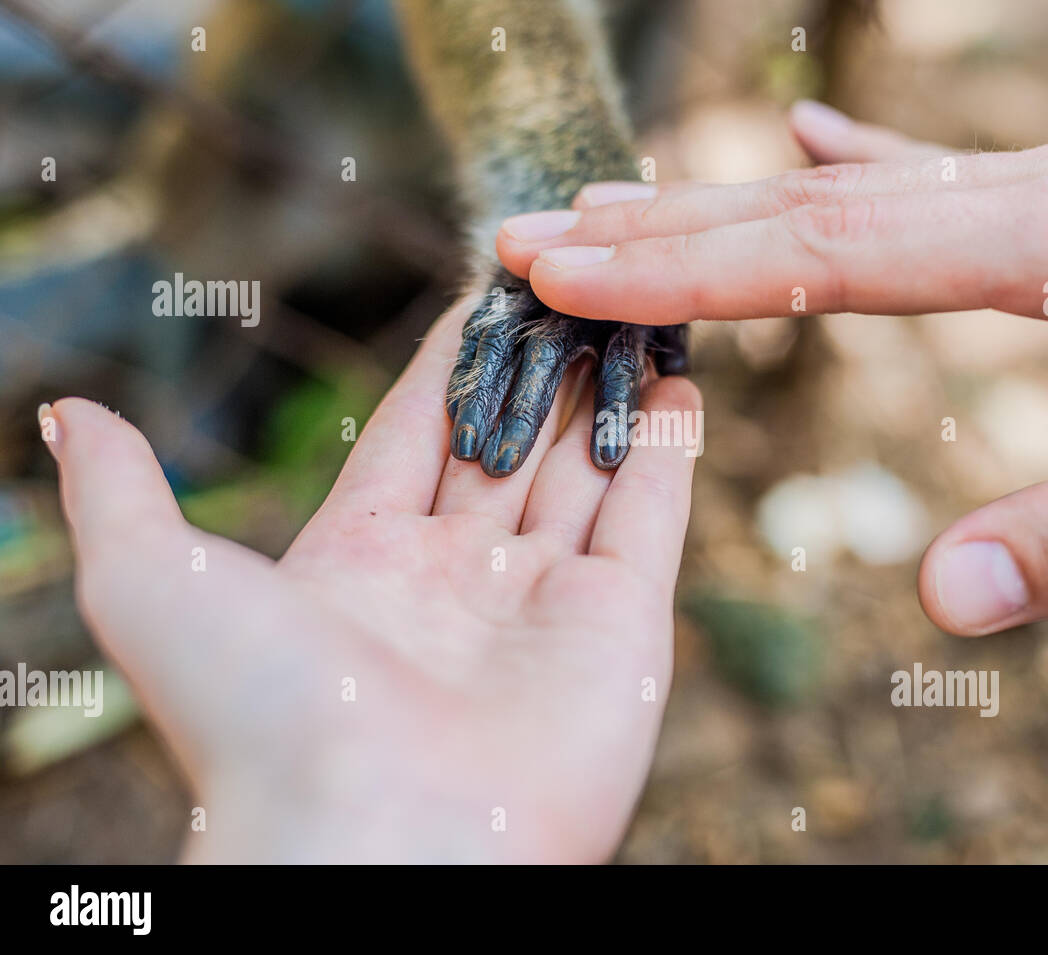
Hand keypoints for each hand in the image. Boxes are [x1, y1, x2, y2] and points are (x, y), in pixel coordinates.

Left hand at [40, 295, 700, 861]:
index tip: (487, 287)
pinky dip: (668, 448)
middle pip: (511, 443)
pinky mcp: (621, 630)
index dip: (454, 356)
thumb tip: (70, 413)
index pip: (420, 431)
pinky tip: (677, 379)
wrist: (373, 839)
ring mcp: (544, 605)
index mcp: (361, 564)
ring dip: (610, 389)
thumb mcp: (154, 582)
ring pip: (587, 469)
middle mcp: (458, 582)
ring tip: (632, 307)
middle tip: (571, 282)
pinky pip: (651, 519)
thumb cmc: (256, 717)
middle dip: (541, 363)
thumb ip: (124, 493)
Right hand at [494, 103, 1047, 635]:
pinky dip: (853, 174)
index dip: (688, 268)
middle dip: (665, 225)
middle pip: (817, 204)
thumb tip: (940, 598)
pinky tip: (807, 155)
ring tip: (617, 204)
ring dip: (730, 202)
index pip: (835, 254)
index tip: (568, 270)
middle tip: (531, 235)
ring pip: (863, 187)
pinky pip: (939, 180)